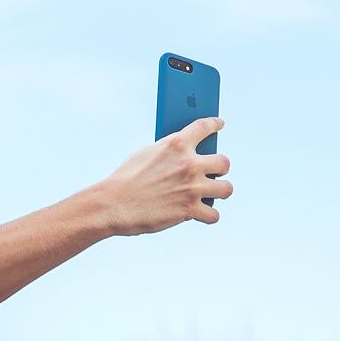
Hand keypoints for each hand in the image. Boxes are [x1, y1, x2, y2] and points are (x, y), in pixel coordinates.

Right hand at [97, 117, 232, 236]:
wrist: (113, 204)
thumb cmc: (125, 178)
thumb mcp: (146, 153)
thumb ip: (169, 150)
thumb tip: (183, 153)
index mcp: (177, 144)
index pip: (205, 127)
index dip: (215, 124)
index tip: (219, 124)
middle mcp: (189, 164)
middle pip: (224, 162)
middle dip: (220, 168)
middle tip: (213, 172)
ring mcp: (192, 188)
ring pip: (226, 189)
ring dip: (220, 191)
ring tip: (213, 193)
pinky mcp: (189, 210)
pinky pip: (213, 215)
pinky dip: (208, 216)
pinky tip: (203, 214)